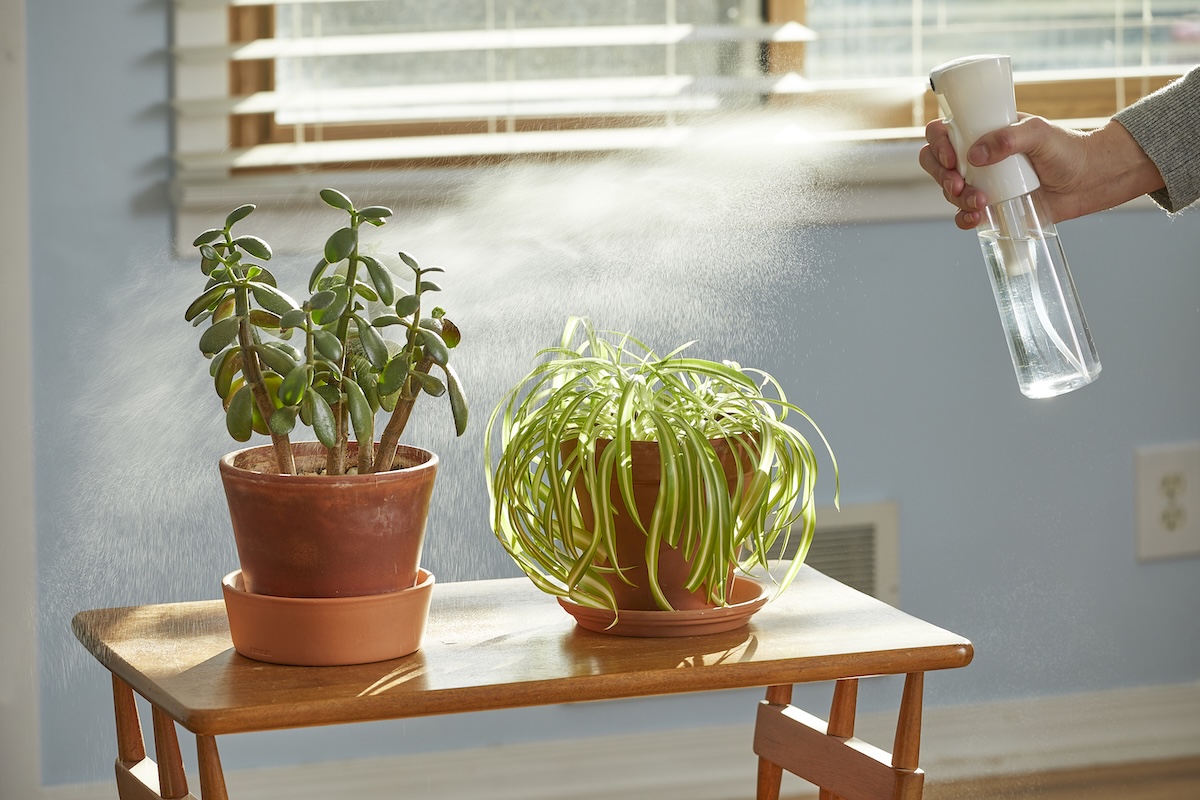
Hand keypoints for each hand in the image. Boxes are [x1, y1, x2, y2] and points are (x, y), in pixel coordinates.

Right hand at [918, 115, 1161, 227]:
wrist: (1091, 180)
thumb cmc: (1068, 149)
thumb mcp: (1039, 133)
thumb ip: (1009, 138)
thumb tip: (975, 154)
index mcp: (982, 132)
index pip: (943, 132)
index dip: (938, 144)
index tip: (952, 157)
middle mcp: (976, 157)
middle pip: (937, 164)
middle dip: (941, 176)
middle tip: (959, 184)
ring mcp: (982, 182)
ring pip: (949, 191)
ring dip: (957, 199)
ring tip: (980, 202)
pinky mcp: (991, 207)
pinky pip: (964, 214)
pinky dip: (964, 218)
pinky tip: (976, 218)